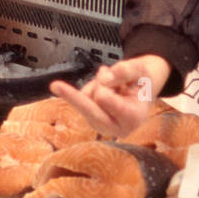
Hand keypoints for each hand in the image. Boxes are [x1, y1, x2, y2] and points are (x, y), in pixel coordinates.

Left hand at [49, 55, 172, 138]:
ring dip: (97, 84)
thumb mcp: (142, 70)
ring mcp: (102, 126)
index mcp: (132, 117)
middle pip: (90, 111)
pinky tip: (108, 88)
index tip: (101, 70)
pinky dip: (92, 88)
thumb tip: (104, 77)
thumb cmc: (144, 81)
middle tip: (54, 85)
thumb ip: (126, 71)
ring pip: (87, 98)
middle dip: (74, 97)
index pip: (105, 99)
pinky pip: (84, 98)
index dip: (106, 81)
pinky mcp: (93, 121)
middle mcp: (117, 128)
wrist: (144, 91)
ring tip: (116, 84)